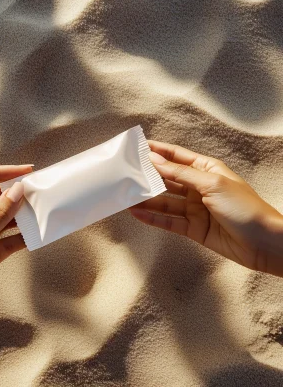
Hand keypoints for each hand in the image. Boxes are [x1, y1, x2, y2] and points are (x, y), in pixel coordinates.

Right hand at [130, 141, 282, 276]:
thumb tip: (156, 160)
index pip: (177, 157)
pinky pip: (168, 221)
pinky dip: (153, 218)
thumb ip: (180, 174)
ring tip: (126, 196)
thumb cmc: (244, 207)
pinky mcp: (192, 228)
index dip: (158, 151)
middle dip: (148, 176)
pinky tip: (137, 213)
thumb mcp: (211, 184)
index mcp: (206, 170)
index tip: (138, 146)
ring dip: (147, 199)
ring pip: (165, 201)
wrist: (264, 243)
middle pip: (168, 179)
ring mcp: (194, 208)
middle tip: (126, 173)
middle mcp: (198, 188)